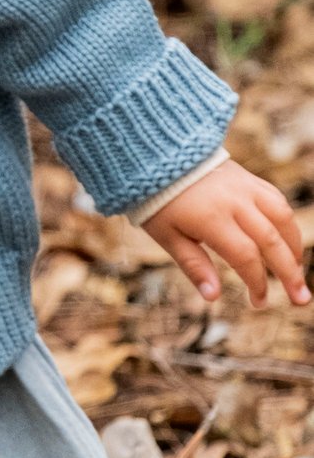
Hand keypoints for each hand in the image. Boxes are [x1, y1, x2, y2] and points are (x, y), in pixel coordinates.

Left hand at [143, 159, 308, 307]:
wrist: (158, 156)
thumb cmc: (159, 201)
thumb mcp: (167, 236)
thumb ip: (194, 265)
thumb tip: (213, 297)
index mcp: (211, 218)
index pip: (246, 257)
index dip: (257, 282)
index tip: (259, 302)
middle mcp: (235, 201)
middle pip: (272, 240)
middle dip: (289, 272)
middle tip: (301, 299)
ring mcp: (245, 187)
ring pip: (282, 217)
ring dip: (295, 247)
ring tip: (298, 272)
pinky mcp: (249, 178)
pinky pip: (277, 199)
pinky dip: (287, 222)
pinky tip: (288, 241)